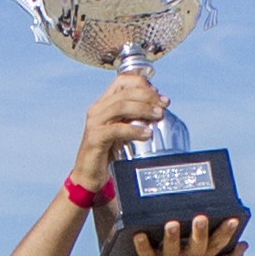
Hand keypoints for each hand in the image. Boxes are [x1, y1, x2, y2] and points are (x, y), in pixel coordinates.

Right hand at [74, 73, 170, 187]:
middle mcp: (98, 109)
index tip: (158, 94)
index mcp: (105, 103)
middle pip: (125, 92)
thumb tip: (159, 109)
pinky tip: (147, 134)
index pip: (122, 80)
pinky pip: (116, 129)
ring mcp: (95, 122)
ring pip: (120, 106)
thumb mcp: (124, 130)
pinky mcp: (95, 138)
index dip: (142, 83)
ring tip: (159, 115)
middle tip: (164, 105)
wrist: (90, 175)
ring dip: (143, 109)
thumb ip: (135, 118)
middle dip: (148, 96)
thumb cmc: (109, 152)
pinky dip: (134, 130)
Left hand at [129, 213, 248, 255]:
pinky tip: (139, 235)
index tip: (234, 219)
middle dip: (200, 233)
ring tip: (172, 224)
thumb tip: (245, 245)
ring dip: (172, 236)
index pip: (217, 244)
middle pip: (197, 246)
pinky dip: (141, 245)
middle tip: (202, 218)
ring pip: (171, 248)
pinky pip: (145, 254)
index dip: (227, 232)